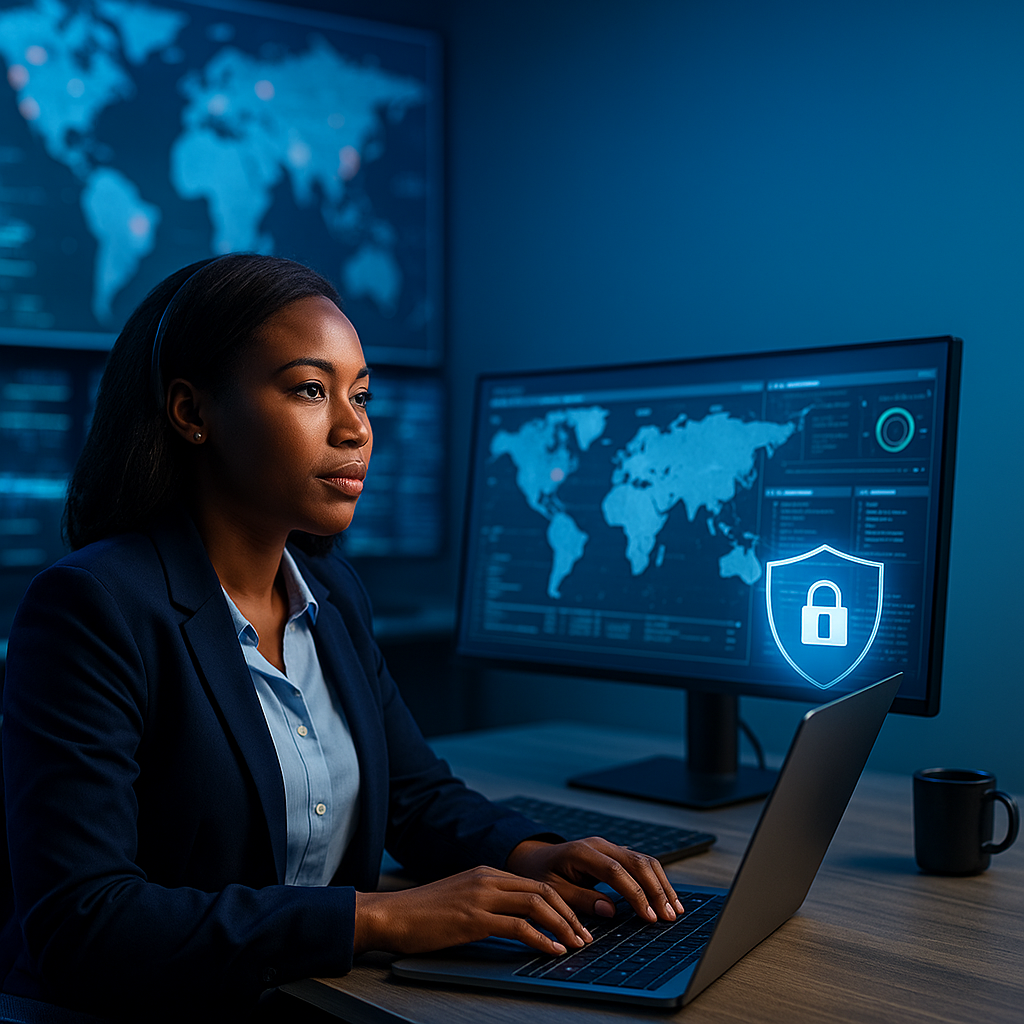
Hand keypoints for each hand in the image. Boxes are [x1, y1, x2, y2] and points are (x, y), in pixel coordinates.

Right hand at [354, 866, 593, 957]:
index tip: (576, 924)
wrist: (391, 914)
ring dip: (561, 926)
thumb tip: (516, 921)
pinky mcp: (473, 918)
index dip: (562, 903)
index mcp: (487, 872)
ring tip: (574, 945)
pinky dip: (541, 939)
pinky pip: (518, 926)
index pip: (536, 883)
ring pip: (536, 904)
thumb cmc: (422, 914)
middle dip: (570, 914)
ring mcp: (481, 896)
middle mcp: (488, 878)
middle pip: (543, 890)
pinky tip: (551, 951)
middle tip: (585, 936)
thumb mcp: (461, 899)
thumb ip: (487, 902)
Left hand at [505, 837, 684, 923]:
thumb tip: (609, 911)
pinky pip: (640, 862)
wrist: (534, 857)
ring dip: (661, 884)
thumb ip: (579, 899)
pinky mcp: (615, 852)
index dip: (635, 894)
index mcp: (581, 852)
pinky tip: (666, 896)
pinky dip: (656, 879)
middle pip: (636, 862)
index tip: (649, 917)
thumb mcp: (552, 891)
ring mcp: (608, 846)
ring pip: (643, 860)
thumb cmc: (541, 875)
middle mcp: (599, 845)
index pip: (615, 871)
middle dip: (656, 890)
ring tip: (674, 909)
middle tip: (669, 916)